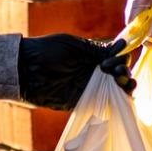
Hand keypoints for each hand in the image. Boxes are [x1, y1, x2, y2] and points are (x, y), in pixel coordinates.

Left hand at [18, 35, 133, 109]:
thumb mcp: (74, 46)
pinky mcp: (82, 103)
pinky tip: (120, 101)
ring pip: (115, 92)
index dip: (122, 60)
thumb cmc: (47, 51)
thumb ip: (98, 50)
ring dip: (125, 90)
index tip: (113, 62)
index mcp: (94, 56)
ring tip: (124, 87)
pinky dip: (114, 105)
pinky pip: (102, 106)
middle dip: (126, 75)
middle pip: (120, 76)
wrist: (25, 70)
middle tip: (119, 75)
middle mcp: (94, 73)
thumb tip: (123, 44)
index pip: (118, 59)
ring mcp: (89, 88)